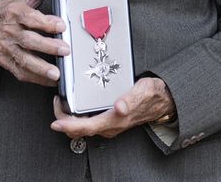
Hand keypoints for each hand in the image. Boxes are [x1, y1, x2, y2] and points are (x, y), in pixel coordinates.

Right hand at [0, 0, 68, 85]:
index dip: (46, 22)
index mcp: (15, 12)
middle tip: (65, 50)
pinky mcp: (5, 61)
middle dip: (48, 47)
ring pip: (23, 59)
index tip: (61, 25)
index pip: (31, 18)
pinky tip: (49, 81)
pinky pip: (19, 71)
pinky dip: (34, 78)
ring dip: (40, 68)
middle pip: (29, 40)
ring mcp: (6, 48)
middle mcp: (10, 31)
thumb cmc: (7, 10)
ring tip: (56, 74)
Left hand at [50, 77, 174, 138]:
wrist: (164, 101)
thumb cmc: (153, 95)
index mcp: (114, 120)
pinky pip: (89, 122)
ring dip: (69, 118)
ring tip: (62, 101)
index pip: (85, 128)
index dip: (68, 125)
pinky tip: (75, 104)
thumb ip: (130, 99)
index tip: (55, 121)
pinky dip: (77, 115)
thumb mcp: (143, 91)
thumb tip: (119, 107)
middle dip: (63, 119)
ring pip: (83, 127)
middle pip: (79, 129)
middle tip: (57, 101)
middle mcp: (110, 126)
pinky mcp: (110, 120)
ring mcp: (109, 124)